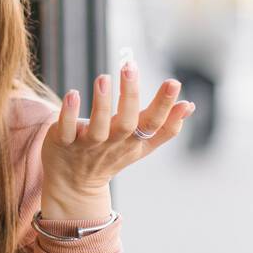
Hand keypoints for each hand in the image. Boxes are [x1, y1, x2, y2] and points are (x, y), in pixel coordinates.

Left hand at [39, 62, 195, 220]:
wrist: (73, 185)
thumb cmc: (110, 157)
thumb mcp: (140, 146)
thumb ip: (165, 127)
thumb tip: (189, 106)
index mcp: (134, 141)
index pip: (154, 124)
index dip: (165, 106)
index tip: (174, 82)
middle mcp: (113, 142)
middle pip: (127, 123)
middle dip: (130, 95)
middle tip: (130, 66)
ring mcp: (88, 145)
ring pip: (97, 127)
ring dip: (101, 102)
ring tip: (103, 77)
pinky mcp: (63, 143)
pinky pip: (67, 129)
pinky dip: (69, 114)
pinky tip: (73, 94)